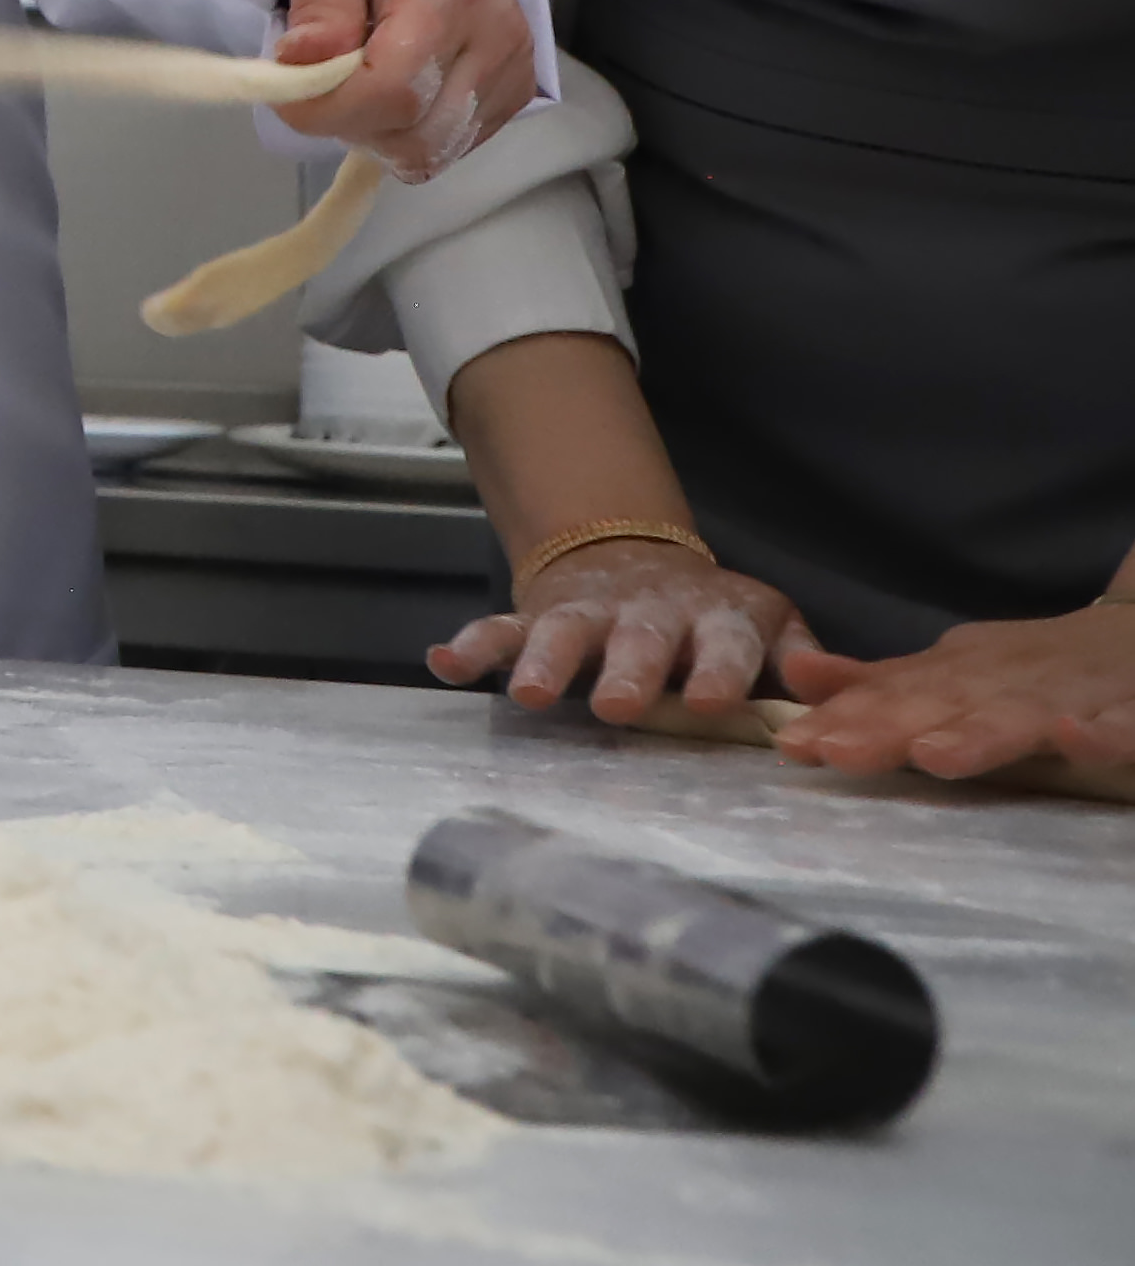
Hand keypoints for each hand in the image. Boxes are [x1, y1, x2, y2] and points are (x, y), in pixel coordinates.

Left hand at [271, 0, 534, 176]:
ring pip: (436, 149)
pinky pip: (457, 142)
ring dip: (378, 133)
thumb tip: (301, 66)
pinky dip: (410, 131)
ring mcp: (513, 64)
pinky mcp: (514, 83)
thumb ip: (318, 2)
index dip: (326, 110)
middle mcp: (495, 37)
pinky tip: (388, 88)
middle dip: (348, 124)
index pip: (393, 92)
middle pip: (417, 134)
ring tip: (352, 79)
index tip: (283, 89)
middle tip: (316, 81)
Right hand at [428, 533, 806, 724]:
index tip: (715, 702)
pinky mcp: (537, 615)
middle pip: (638, 641)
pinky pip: (499, 628)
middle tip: (618, 709)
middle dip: (627, 672)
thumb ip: (795, 653)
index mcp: (713, 616)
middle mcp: (647, 612)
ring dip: (546, 662)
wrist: (631, 556)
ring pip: (563, 633)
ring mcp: (588, 613)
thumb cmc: (709, 617)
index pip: (722, 642)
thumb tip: (820, 684)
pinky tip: (444, 662)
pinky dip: (471, 645)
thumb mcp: (764, 621)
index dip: (718, 669)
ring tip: (531, 697)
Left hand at [768, 602, 1134, 791]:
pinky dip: (1101, 730)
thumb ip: (877, 684)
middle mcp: (1004, 682)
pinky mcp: (1132, 709)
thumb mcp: (949, 671)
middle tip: (837, 752)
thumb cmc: (1028, 669)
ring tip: (933, 756)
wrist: (1133, 637)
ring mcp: (1069, 695)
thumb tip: (794, 673)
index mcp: (958, 677)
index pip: (891, 698)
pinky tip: (1074, 736)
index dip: (841, 720)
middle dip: (887, 728)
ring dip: (978, 733)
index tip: (792, 745)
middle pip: (943, 705)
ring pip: (1021, 716)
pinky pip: (1123, 723)